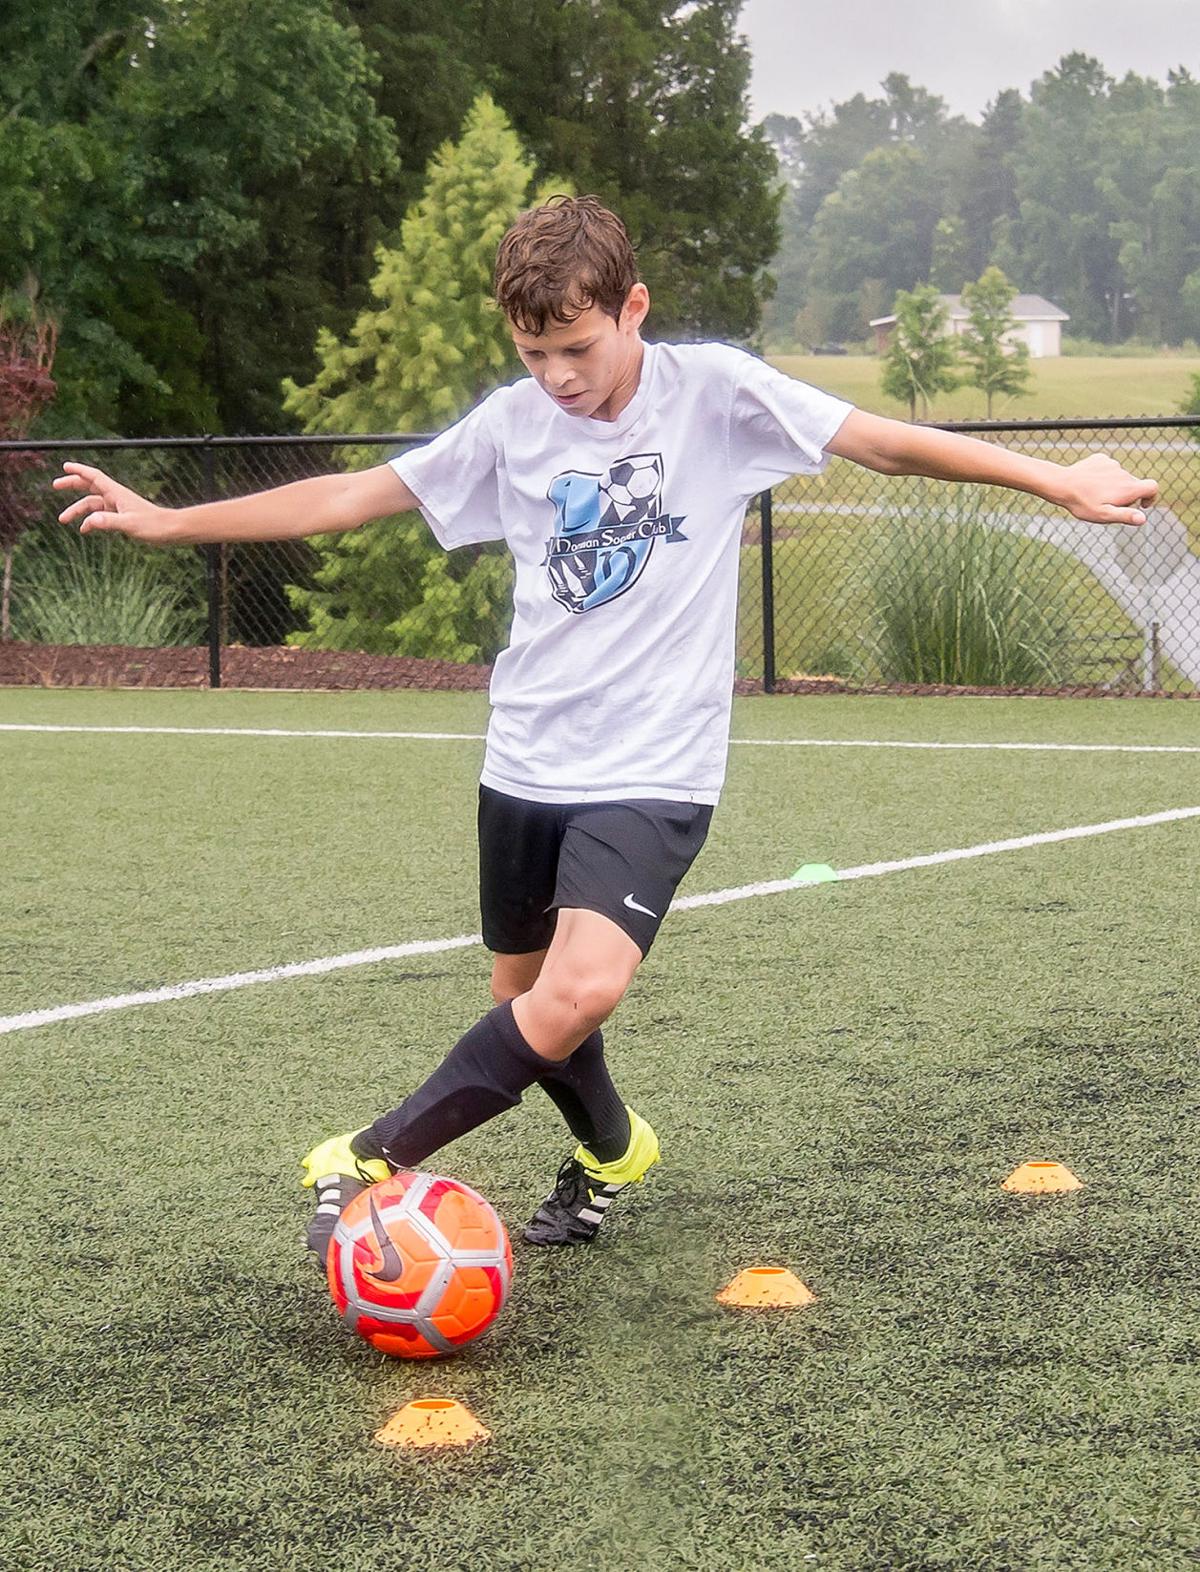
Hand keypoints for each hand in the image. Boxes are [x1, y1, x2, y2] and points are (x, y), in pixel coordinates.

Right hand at [53, 462, 174, 541]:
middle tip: (55, 485)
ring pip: (93, 504)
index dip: (79, 470)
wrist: (171, 531)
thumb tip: (89, 522)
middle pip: (89, 486)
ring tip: (63, 520)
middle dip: (72, 485)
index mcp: (116, 493)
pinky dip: (91, 521)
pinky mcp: (122, 517)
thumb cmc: (154, 526)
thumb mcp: (129, 525)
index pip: (94, 476)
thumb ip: (109, 522)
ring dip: (78, 510)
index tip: (65, 465)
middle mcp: (116, 497)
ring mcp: (118, 507)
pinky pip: (101, 516)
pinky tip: (85, 530)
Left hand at [1059, 454, 1157, 526]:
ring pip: (1119, 477)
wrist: (1062, 484)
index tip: (1141, 505)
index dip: (1151, 496)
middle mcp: (1123, 473)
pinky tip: (1090, 483)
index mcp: (1128, 487)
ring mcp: (1112, 464)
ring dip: (1113, 485)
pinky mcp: (1100, 459)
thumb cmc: (1083, 503)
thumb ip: (1125, 516)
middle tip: (1107, 505)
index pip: (1153, 487)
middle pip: (1134, 484)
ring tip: (1095, 494)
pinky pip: (1107, 468)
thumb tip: (1143, 519)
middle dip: (1126, 495)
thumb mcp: (1104, 515)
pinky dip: (1103, 476)